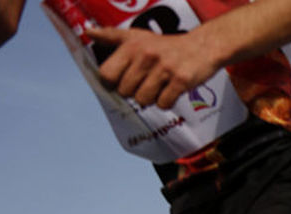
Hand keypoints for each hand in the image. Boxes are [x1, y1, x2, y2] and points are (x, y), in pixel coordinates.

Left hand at [88, 26, 219, 109]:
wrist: (201, 47)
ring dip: (150, 98)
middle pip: (125, 91)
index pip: (107, 74)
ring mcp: (164, 69)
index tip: (122, 80)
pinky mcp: (181, 81)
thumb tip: (88, 32)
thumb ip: (112, 36)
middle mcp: (146, 56)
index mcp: (132, 46)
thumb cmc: (166, 45)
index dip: (113, 82)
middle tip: (146, 82)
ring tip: (159, 87)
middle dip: (134, 91)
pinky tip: (171, 91)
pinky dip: (166, 102)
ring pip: (143, 100)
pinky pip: (163, 104)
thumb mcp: (138, 36)